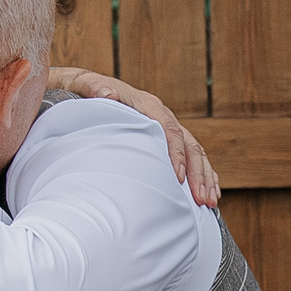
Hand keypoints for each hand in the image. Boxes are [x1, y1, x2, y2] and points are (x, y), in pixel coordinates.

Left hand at [49, 68, 220, 208]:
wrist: (80, 90)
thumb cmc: (80, 92)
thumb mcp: (83, 86)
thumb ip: (94, 88)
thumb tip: (108, 94)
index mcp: (146, 105)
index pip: (169, 128)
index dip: (175, 153)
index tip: (178, 177)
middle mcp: (161, 116)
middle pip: (189, 144)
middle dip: (198, 173)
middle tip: (202, 200)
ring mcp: (166, 129)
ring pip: (195, 153)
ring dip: (205, 178)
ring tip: (210, 203)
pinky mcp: (165, 142)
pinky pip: (191, 158)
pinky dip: (203, 175)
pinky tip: (210, 194)